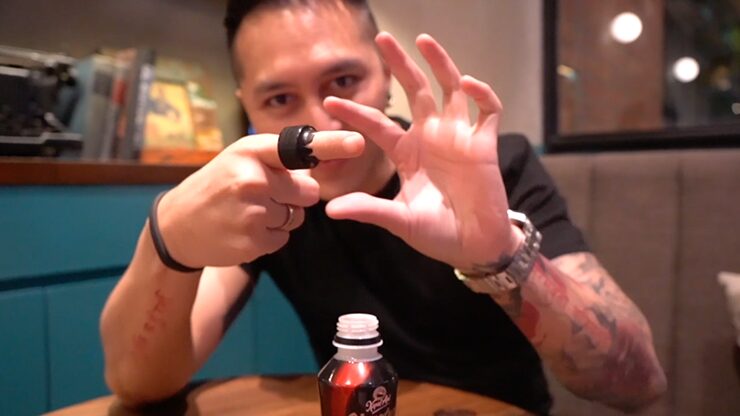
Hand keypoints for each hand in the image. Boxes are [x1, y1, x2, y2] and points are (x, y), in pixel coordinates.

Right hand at [156, 131, 364, 267]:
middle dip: (294, 196)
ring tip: (247, 212)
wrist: (178, 225)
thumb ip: (278, 160)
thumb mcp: (240, 159)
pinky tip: (244, 229)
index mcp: (251, 151)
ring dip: (281, 217)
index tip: (358, 143)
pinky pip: (283, 237)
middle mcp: (253, 178)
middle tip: (261, 195)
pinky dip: (270, 236)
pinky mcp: (253, 240)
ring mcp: (252, 211)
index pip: (298, 147)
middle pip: (309, 191)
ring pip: (297, 217)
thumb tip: (315, 176)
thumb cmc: (218, 185)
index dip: (332, 145)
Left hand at [324, 32, 518, 269]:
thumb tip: (332, 210)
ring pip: (449, 90)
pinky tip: (467, 84)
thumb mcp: (399, 220)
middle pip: (414, 91)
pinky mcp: (484, 144)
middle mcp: (431, 137)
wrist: (474, 246)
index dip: (355, 113)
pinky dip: (480, 95)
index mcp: (407, 153)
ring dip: (439, 64)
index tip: (329, 102)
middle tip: (382, 39)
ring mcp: (458, 137)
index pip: (378, 125)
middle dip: (399, 65)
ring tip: (424, 40)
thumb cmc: (437, 233)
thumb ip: (369, 210)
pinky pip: (487, 110)